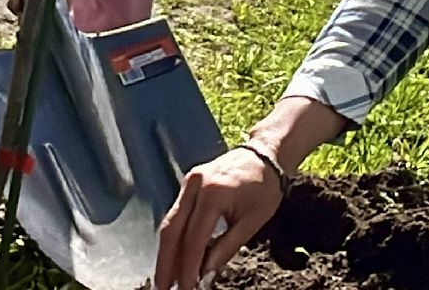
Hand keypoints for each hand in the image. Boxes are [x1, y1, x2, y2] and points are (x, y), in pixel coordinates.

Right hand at [155, 146, 285, 289]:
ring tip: (166, 278)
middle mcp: (194, 185)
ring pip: (170, 222)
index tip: (186, 288)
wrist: (265, 153)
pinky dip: (175, 237)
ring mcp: (189, 182)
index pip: (194, 238)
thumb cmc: (264, 187)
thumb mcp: (252, 221)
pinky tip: (175, 255)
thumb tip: (205, 273)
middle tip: (163, 288)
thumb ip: (226, 247)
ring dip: (167, 252)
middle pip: (172, 229)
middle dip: (166, 262)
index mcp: (213, 194)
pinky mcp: (189, 183)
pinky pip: (177, 213)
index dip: (188, 266)